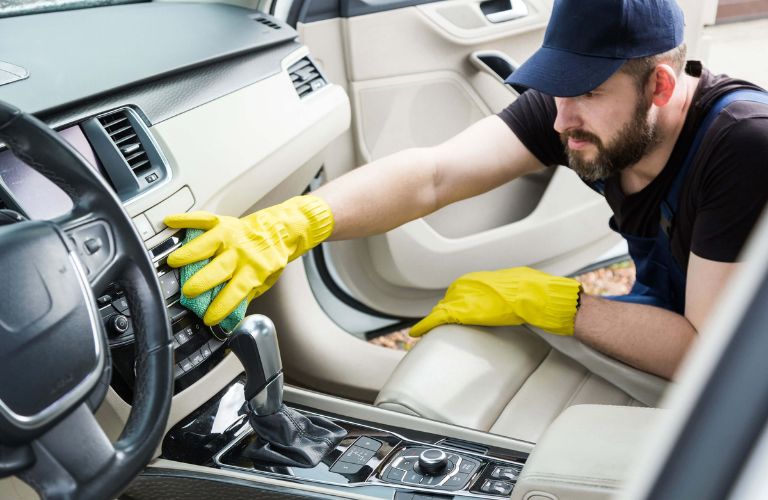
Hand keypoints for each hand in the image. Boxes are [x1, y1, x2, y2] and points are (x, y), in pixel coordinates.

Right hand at [163, 195, 333, 324]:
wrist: (283, 229)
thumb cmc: (270, 257)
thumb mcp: (265, 281)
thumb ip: (246, 295)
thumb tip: (230, 316)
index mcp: (254, 270)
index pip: (237, 291)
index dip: (222, 306)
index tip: (208, 317)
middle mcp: (241, 253)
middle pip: (219, 268)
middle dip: (202, 281)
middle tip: (187, 291)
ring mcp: (231, 236)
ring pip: (208, 243)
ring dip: (189, 252)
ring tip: (173, 261)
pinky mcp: (224, 222)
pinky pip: (203, 219)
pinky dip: (185, 219)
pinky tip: (170, 222)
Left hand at [410, 267, 581, 336]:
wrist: (539, 297)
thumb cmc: (535, 293)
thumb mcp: (517, 287)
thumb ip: (505, 292)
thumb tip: (508, 298)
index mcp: (482, 278)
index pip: (461, 292)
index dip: (455, 304)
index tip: (450, 311)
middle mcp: (469, 284)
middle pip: (450, 300)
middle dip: (444, 312)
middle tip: (435, 324)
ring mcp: (465, 297)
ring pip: (443, 309)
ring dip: (435, 320)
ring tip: (425, 330)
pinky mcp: (462, 311)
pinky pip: (438, 318)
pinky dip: (426, 325)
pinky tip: (417, 332)